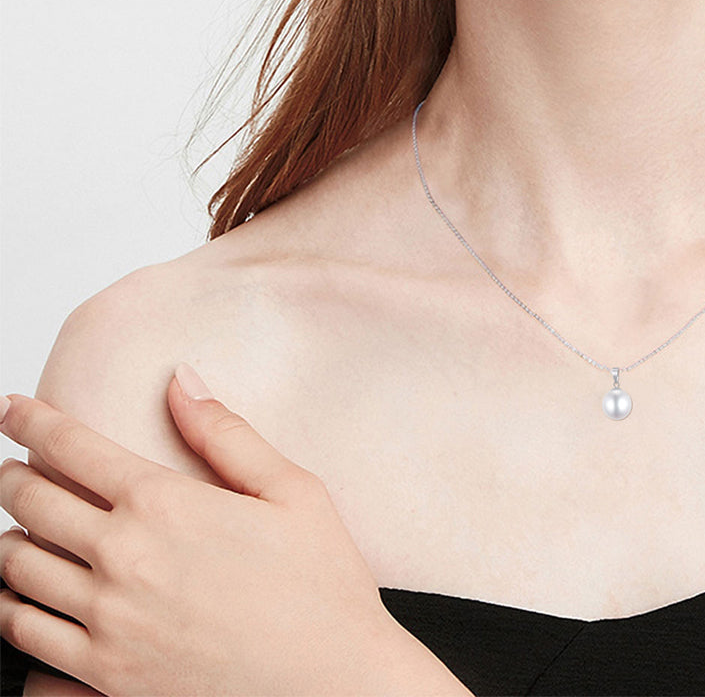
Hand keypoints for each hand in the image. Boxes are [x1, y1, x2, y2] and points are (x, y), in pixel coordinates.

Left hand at [0, 370, 468, 695]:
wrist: (332, 685)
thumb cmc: (320, 588)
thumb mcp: (292, 491)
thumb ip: (226, 433)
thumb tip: (181, 380)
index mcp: (166, 503)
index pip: (71, 448)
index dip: (32, 421)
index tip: (16, 410)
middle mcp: (123, 559)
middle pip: (29, 503)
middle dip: (10, 475)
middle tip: (12, 465)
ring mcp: (105, 623)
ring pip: (15, 569)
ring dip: (10, 538)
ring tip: (21, 527)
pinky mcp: (101, 676)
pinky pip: (23, 637)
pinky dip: (11, 607)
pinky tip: (24, 596)